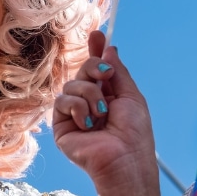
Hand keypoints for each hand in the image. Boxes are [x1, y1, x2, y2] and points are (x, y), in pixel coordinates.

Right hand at [53, 31, 158, 190]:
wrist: (125, 161)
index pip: (96, 69)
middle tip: (107, 76)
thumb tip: (110, 49)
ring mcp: (73, 115)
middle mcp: (88, 103)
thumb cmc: (135, 134)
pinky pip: (63, 101)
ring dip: (91, 95)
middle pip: (82, 70)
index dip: (96, 51)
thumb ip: (118, 72)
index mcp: (107, 96)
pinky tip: (89, 125)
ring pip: (72, 84)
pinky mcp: (61, 126)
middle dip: (94, 68)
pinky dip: (79, 109)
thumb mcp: (131, 96)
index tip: (98, 35)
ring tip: (103, 115)